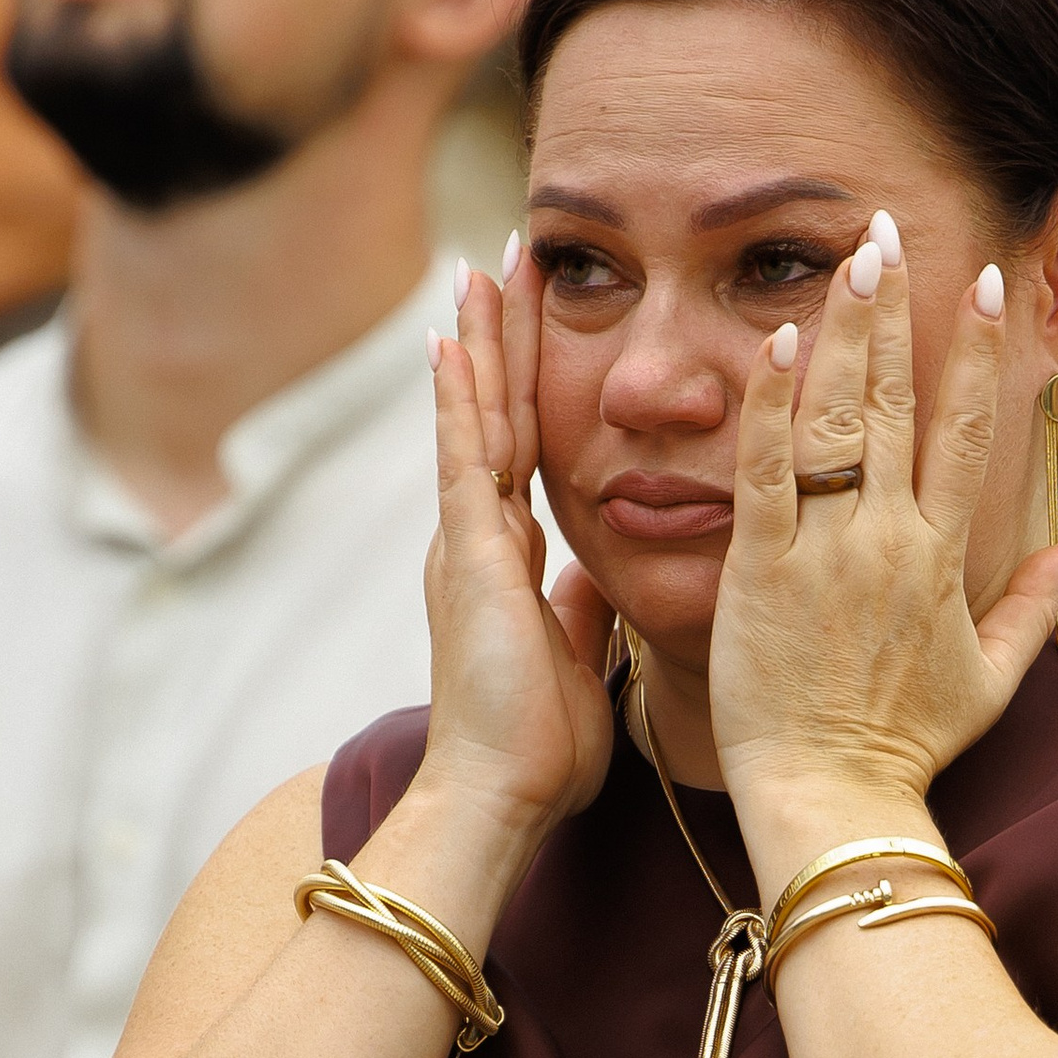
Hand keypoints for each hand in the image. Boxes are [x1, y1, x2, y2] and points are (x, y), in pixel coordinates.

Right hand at [415, 248, 614, 845]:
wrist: (499, 799)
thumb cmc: (540, 752)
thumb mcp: (578, 658)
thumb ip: (582, 608)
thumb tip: (602, 573)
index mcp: (508, 561)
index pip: (523, 449)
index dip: (531, 385)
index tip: (538, 324)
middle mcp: (480, 540)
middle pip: (495, 414)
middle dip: (505, 337)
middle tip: (510, 258)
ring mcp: (468, 544)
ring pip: (477, 418)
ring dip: (482, 341)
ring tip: (483, 267)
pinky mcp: (469, 558)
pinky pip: (463, 459)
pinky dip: (459, 398)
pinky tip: (454, 339)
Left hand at [705, 215, 1057, 827]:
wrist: (832, 798)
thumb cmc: (904, 749)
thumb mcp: (987, 679)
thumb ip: (1033, 606)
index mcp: (943, 557)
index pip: (965, 430)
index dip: (974, 349)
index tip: (981, 280)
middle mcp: (890, 541)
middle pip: (899, 402)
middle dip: (894, 309)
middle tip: (886, 228)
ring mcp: (825, 553)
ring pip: (839, 420)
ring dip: (841, 331)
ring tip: (844, 255)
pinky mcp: (760, 573)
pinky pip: (766, 473)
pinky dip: (772, 405)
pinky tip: (777, 340)